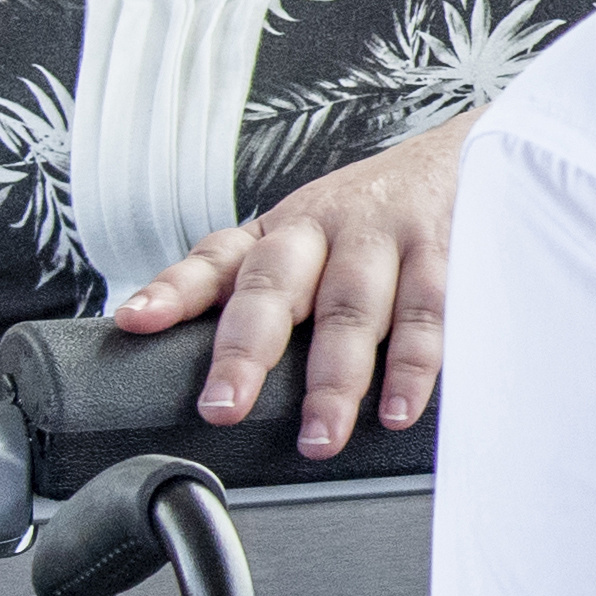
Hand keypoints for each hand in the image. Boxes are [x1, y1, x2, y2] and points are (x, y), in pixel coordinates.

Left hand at [109, 112, 473, 456]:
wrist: (458, 160)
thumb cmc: (365, 223)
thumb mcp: (301, 244)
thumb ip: (250, 298)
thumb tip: (179, 356)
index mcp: (277, 234)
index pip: (214, 259)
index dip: (172, 289)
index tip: (137, 321)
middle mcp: (320, 231)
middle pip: (276, 286)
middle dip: (248, 350)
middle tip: (225, 409)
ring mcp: (380, 238)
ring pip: (351, 308)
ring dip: (335, 377)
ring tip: (319, 435)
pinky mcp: (439, 251)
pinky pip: (427, 311)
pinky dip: (414, 365)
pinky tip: (398, 409)